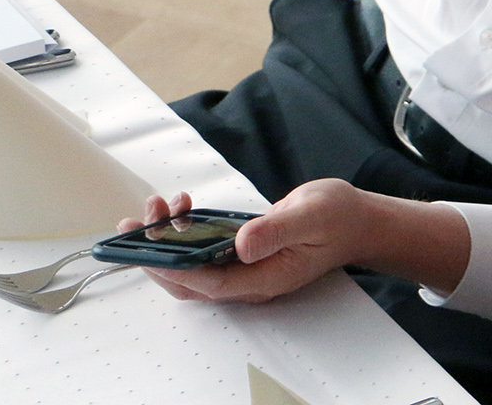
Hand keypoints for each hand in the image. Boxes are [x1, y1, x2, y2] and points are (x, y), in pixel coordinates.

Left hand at [123, 183, 367, 303]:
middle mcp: (249, 279)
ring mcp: (245, 267)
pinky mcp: (243, 252)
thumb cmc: (338, 218)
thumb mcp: (310, 217)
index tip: (148, 249)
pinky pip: (204, 250)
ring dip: (167, 240)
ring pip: (193, 265)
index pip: (209, 284)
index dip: (174, 269)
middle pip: (190, 281)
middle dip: (158, 255)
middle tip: (134, 224)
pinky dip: (185, 231)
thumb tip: (241, 243)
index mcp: (264, 278)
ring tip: (155, 207)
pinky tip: (181, 207)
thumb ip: (276, 230)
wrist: (357, 220)